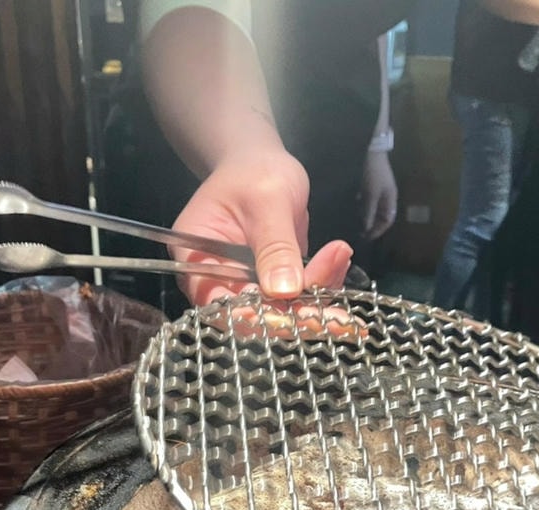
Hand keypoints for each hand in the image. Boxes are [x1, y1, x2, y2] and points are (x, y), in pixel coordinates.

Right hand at [170, 147, 353, 304]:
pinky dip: (323, 283)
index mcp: (197, 259)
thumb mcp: (267, 201)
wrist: (261, 163)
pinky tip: (338, 257)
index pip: (221, 304)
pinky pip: (299, 298)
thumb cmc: (253, 172)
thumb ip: (275, 246)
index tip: (297, 316)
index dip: (258, 317)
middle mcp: (218, 280)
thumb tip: (284, 292)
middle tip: (340, 316)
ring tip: (339, 256)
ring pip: (283, 312)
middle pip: (255, 317)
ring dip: (319, 296)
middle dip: (300, 315)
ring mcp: (247, 285)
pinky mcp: (273, 283)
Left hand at [359, 151, 397, 239]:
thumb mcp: (371, 195)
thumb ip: (369, 212)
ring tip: (355, 222)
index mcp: (390, 200)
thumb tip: (367, 228)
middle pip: (381, 216)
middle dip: (371, 225)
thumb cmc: (374, 173)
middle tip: (360, 232)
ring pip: (374, 208)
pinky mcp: (372, 184)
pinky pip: (368, 199)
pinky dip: (362, 205)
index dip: (378, 230)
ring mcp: (380, 190)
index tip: (367, 237)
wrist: (373, 151)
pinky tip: (353, 206)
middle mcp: (387, 197)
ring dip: (366, 215)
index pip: (387, 221)